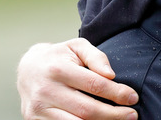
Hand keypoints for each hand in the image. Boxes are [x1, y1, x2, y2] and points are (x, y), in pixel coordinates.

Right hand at [17, 38, 138, 119]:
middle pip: (87, 110)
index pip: (94, 85)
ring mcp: (38, 109)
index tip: (133, 97)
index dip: (117, 93)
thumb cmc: (59, 57)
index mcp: (58, 69)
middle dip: (114, 114)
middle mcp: (46, 91)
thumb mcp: (78, 46)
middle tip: (132, 115)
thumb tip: (111, 75)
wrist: (27, 69)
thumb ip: (96, 57)